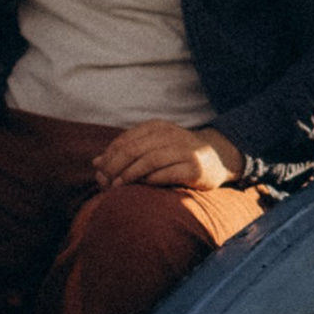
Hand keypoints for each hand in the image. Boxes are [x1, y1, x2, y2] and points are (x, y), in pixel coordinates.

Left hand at [93, 122, 247, 191]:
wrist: (217, 158)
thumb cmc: (177, 155)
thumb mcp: (152, 147)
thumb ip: (126, 153)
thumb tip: (95, 163)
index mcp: (158, 127)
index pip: (126, 140)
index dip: (110, 155)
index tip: (99, 170)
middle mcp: (171, 135)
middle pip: (135, 149)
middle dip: (115, 166)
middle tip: (104, 180)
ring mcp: (185, 151)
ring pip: (149, 161)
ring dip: (130, 175)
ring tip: (117, 186)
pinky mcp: (195, 169)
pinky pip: (167, 174)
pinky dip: (150, 181)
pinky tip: (140, 187)